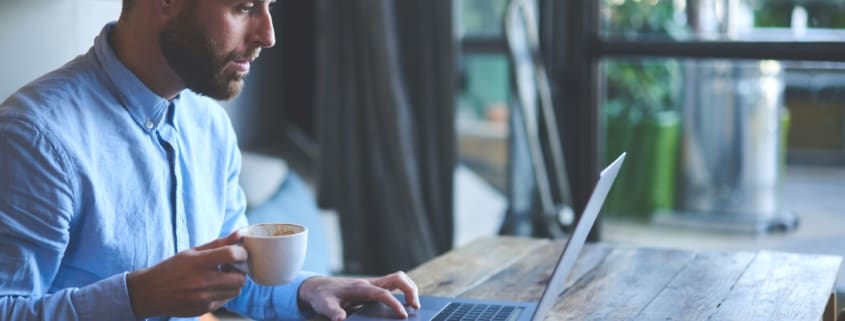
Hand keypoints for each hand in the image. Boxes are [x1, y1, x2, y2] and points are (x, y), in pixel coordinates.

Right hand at [126, 232, 247, 317]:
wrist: (149, 293)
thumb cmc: (172, 268)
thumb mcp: (192, 251)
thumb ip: (219, 243)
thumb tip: (240, 234)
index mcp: (198, 262)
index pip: (232, 255)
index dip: (242, 253)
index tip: (239, 253)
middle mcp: (202, 282)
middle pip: (240, 278)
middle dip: (239, 271)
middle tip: (229, 266)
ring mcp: (203, 298)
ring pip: (236, 291)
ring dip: (232, 283)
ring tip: (220, 276)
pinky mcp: (204, 309)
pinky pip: (225, 300)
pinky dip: (223, 293)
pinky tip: (211, 287)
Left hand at [298, 271, 420, 320]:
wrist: (318, 287)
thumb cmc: (322, 296)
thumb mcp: (324, 305)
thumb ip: (333, 312)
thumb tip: (340, 320)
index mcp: (360, 288)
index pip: (383, 293)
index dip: (395, 303)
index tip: (403, 315)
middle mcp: (369, 283)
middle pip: (397, 278)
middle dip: (410, 290)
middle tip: (416, 307)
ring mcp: (373, 283)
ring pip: (398, 279)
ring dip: (410, 288)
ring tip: (414, 305)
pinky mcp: (373, 287)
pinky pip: (394, 284)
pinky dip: (404, 290)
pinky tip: (405, 304)